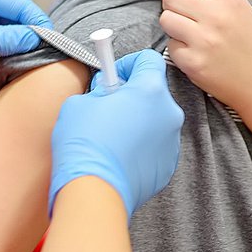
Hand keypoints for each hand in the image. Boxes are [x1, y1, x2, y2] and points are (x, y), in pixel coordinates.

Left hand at [0, 0, 49, 128]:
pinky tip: (21, 66)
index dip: (37, 21)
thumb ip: (0, 39)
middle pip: (17, 18)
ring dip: (23, 47)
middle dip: (33, 35)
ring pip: (10, 35)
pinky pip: (0, 49)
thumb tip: (34, 37)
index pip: (17, 4)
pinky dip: (11, 56)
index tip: (54, 40)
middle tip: (52, 55)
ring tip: (40, 62)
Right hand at [49, 49, 181, 216]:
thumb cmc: (85, 145)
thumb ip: (99, 91)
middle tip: (105, 107)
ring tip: (110, 136)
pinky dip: (140, 146)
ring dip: (136, 121)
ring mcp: (171, 142)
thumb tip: (105, 96)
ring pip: (155, 120)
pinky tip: (118, 156)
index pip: (148, 60)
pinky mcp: (168, 166)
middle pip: (152, 92)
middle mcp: (168, 114)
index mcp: (149, 90)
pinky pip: (155, 146)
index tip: (112, 77)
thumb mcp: (79, 102)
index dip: (126, 64)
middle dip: (130, 95)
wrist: (94, 192)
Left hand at [158, 0, 251, 108]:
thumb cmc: (250, 44)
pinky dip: (179, 50)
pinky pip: (170, 46)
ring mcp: (204, 40)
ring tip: (191, 35)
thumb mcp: (238, 9)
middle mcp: (217, 16)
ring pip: (165, 19)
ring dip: (173, 27)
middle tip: (184, 17)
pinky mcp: (193, 63)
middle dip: (172, 5)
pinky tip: (197, 54)